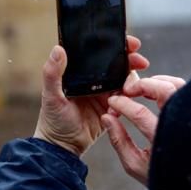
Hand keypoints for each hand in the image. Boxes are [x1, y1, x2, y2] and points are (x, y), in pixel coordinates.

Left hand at [33, 35, 149, 156]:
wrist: (63, 146)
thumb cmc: (52, 119)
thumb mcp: (50, 95)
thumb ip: (52, 73)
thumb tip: (57, 49)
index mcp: (79, 71)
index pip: (99, 52)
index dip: (115, 45)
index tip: (129, 43)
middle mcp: (93, 79)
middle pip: (117, 63)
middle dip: (131, 60)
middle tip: (140, 61)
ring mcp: (104, 92)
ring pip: (125, 79)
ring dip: (132, 80)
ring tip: (129, 89)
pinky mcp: (112, 106)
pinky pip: (126, 98)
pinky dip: (130, 98)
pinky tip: (125, 102)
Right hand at [100, 74, 185, 184]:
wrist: (190, 183)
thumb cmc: (160, 175)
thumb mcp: (135, 165)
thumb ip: (119, 141)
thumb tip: (106, 117)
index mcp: (163, 141)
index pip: (141, 114)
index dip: (122, 104)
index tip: (112, 101)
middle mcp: (180, 126)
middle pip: (164, 91)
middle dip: (141, 85)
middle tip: (126, 89)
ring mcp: (190, 118)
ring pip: (176, 85)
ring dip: (155, 81)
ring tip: (139, 88)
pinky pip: (182, 90)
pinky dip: (166, 85)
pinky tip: (153, 91)